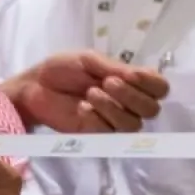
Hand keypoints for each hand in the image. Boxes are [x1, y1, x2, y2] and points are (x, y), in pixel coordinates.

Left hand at [2, 51, 168, 132]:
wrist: (34, 86)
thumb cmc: (61, 69)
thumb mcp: (89, 60)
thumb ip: (115, 67)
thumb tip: (140, 75)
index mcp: (130, 82)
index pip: (160, 88)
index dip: (151, 84)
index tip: (130, 75)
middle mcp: (127, 103)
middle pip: (151, 110)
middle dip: (131, 95)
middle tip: (107, 83)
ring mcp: (112, 121)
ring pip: (133, 124)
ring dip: (113, 107)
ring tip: (90, 94)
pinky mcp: (95, 135)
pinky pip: (110, 133)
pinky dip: (97, 118)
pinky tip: (82, 108)